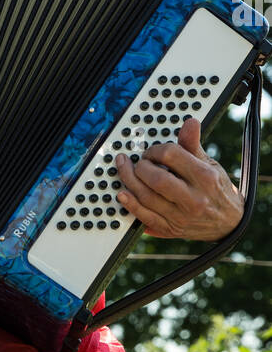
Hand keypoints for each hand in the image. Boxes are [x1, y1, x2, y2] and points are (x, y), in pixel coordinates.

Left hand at [115, 117, 243, 240]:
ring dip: (129, 181)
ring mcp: (181, 216)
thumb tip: (190, 123)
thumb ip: (193, 145)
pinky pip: (145, 217)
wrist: (229, 222)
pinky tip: (122, 193)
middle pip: (156, 179)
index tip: (151, 152)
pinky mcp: (171, 229)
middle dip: (140, 167)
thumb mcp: (209, 164)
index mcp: (205, 177)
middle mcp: (194, 199)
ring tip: (124, 170)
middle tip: (137, 162)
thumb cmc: (216, 189)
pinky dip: (130, 205)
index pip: (172, 155)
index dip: (155, 150)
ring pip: (147, 197)